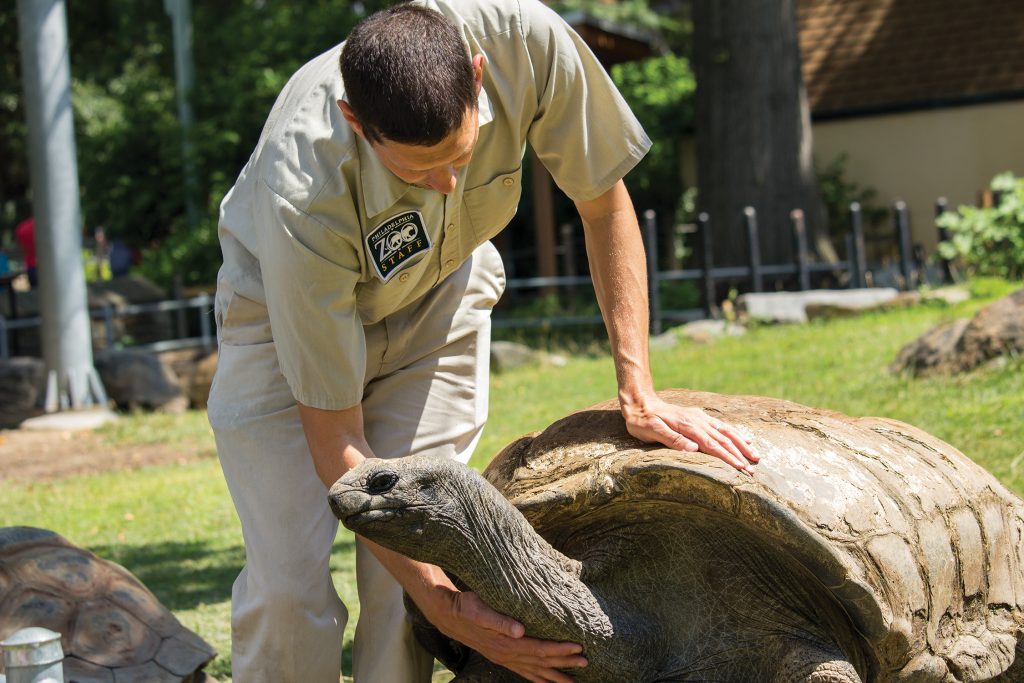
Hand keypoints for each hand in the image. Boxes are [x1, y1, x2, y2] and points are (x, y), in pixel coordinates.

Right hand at [428, 589, 586, 682]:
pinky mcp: (502, 657)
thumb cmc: (467, 607)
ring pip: (535, 671)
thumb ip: (500, 620)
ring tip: (573, 682)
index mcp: (506, 643)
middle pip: (541, 662)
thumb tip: (520, 630)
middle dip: (564, 664)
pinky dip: (538, 678)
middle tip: (586, 663)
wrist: (449, 615)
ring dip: (554, 675)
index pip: (539, 648)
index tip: (578, 647)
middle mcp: (507, 655)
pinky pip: (524, 672)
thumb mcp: (481, 608)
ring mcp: (504, 658)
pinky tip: (546, 681)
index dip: (559, 649)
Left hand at [622, 396, 758, 473]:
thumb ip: (672, 439)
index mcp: (688, 426)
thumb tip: (693, 449)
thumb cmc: (643, 421)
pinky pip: (721, 426)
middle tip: (753, 471)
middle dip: (739, 455)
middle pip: (723, 440)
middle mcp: (698, 421)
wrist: (640, 402)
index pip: (712, 445)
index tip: (740, 468)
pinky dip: (735, 433)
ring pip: (726, 432)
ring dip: (742, 444)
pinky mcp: (699, 417)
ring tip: (756, 456)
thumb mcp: (652, 431)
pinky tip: (744, 439)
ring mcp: (700, 418)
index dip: (727, 457)